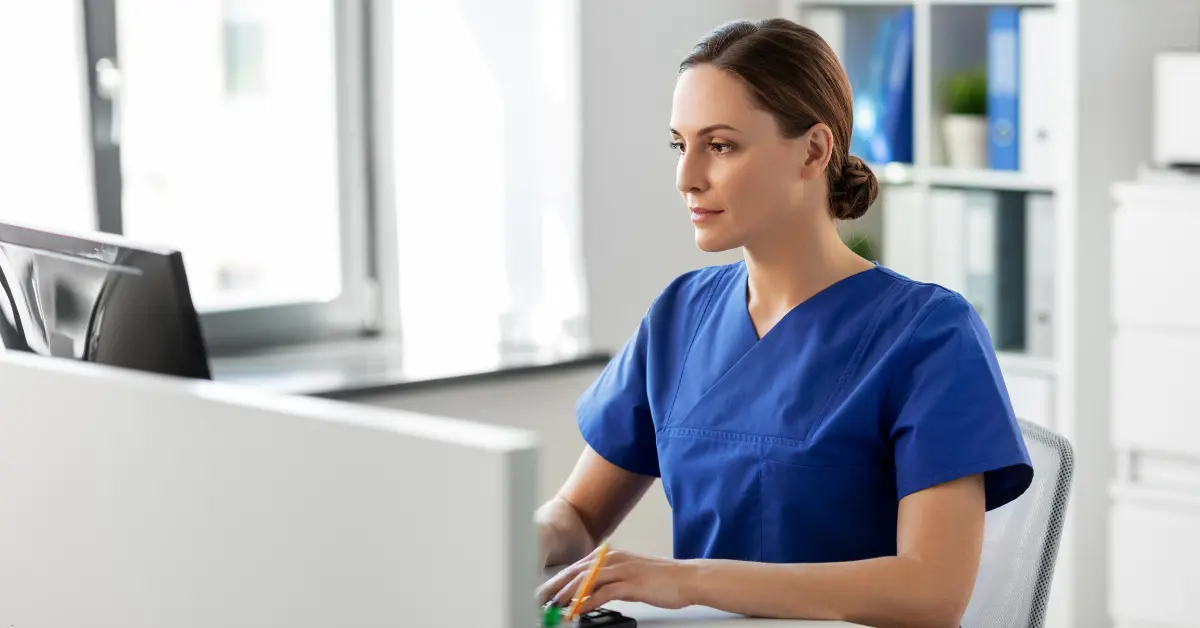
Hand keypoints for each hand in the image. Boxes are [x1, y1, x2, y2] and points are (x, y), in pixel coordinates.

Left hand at [536, 547, 698, 615]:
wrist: (686, 578)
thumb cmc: (660, 580)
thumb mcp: (628, 576)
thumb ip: (606, 582)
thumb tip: (586, 595)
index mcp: (610, 556)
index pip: (576, 568)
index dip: (557, 581)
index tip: (543, 593)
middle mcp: (612, 559)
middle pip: (575, 572)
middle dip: (555, 587)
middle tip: (539, 600)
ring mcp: (621, 569)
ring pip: (586, 580)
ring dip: (567, 594)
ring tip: (554, 606)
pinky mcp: (631, 583)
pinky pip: (603, 592)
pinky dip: (588, 602)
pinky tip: (578, 610)